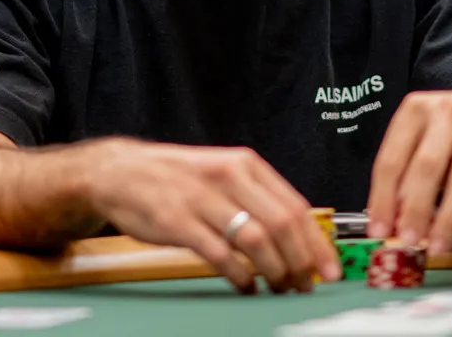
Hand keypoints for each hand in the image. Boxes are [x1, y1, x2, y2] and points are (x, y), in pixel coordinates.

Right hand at [81, 138, 340, 293]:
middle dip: (300, 261)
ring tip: (279, 287)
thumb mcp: (222, 172)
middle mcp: (228, 177)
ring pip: (255, 239)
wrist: (121, 171)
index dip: (317, 242)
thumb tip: (299, 234)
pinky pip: (220, 255)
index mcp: (244, 164)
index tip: (329, 269)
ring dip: (274, 271)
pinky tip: (246, 286)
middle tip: (306, 285)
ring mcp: (202, 199)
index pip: (294, 206)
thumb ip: (257, 197)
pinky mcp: (178, 222)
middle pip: (281, 224)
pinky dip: (240, 276)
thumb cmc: (177, 177)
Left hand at [366, 88, 451, 254]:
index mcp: (415, 109)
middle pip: (427, 167)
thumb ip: (404, 175)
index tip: (378, 231)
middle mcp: (448, 111)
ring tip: (436, 247)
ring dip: (447, 220)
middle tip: (407, 240)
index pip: (392, 159)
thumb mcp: (422, 139)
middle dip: (415, 210)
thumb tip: (388, 223)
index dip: (383, 199)